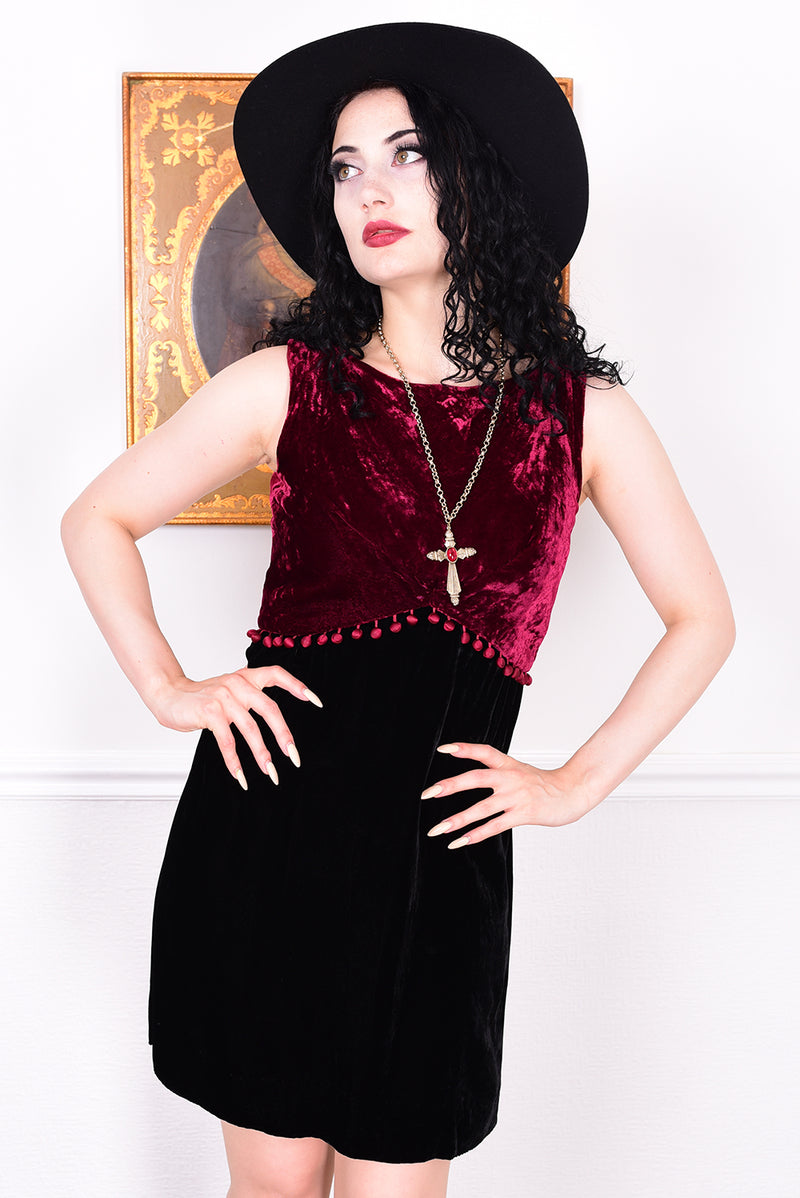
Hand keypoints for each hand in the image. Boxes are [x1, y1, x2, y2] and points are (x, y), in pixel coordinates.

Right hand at [148, 666, 322, 788]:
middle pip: (270, 708)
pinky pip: (227, 741)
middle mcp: (237, 682)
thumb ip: (250, 698)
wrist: (168, 695)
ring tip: (271, 774)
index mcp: (246, 676)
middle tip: (294, 757)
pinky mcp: (209, 711)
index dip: (298, 685)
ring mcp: (223, 696)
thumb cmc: (202, 699)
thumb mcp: (229, 692)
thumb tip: (276, 724)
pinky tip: (241, 776)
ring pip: (250, 729)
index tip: (316, 701)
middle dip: (284, 735)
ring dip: (262, 754)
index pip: (277, 673)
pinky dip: (235, 761)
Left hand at [421, 741, 589, 848]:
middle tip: (427, 794)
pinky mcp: (524, 814)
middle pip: (475, 778)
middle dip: (449, 786)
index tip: (442, 749)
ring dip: (457, 820)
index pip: (484, 751)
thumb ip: (498, 773)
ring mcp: (517, 796)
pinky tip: (460, 841)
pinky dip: (476, 835)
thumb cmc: (545, 784)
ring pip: (481, 808)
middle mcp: (510, 778)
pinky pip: (495, 826)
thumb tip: (472, 779)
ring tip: (437, 829)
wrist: (574, 792)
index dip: (464, 749)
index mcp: (508, 764)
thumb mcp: (520, 771)